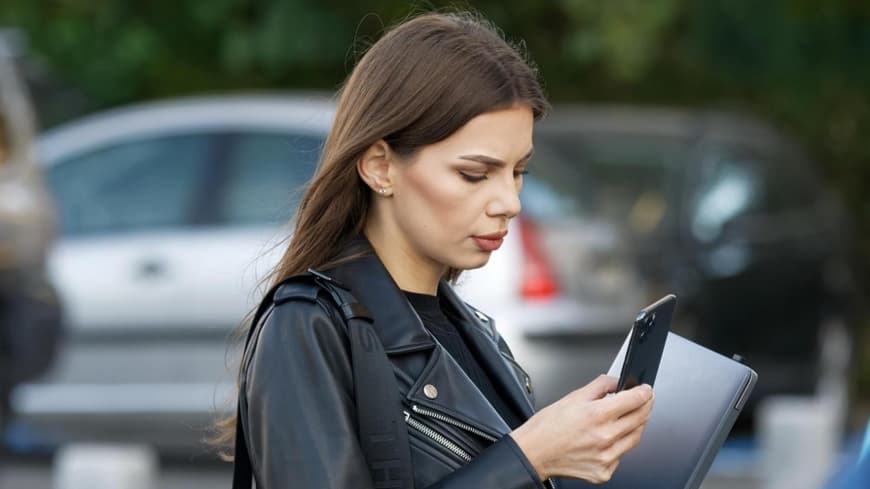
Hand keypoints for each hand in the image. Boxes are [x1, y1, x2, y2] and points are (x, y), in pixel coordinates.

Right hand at [509, 375, 653, 482]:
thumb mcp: (573, 397)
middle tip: (644, 400)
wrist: (533, 452)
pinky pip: (621, 456)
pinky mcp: (603, 472)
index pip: (635, 400)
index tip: (646, 390)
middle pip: (640, 418)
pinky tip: (608, 439)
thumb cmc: (547, 427)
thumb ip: (600, 386)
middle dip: (645, 406)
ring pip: (635, 438)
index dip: (645, 392)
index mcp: (597, 415)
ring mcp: (606, 457)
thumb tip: (616, 382)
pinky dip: (619, 445)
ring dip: (636, 425)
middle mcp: (605, 437)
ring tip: (628, 417)